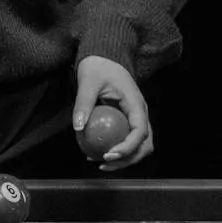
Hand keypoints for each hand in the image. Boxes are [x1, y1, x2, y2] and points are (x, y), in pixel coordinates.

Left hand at [74, 55, 152, 169]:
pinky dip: (116, 150)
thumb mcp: (88, 82)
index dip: (127, 148)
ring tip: (100, 163)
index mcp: (136, 104)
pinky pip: (126, 140)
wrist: (105, 58)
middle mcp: (141, 114)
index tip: (108, 155)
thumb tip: (77, 127)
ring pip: (138, 146)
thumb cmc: (98, 67)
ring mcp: (136, 119)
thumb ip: (83, 103)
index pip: (140, 132)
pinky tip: (96, 154)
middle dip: (128, 159)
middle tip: (103, 164)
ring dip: (123, 159)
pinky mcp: (128, 121)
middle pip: (144, 145)